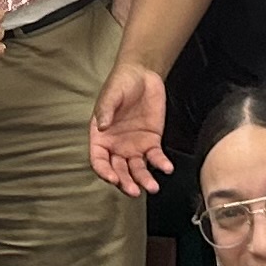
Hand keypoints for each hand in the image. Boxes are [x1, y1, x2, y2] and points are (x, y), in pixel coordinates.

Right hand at [90, 56, 169, 194]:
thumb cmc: (121, 83)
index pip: (99, 160)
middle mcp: (116, 146)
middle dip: (126, 183)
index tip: (113, 178)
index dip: (104, 171)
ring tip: (152, 187)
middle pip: (118, 171)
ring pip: (137, 170)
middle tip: (134, 191)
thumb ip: (105, 110)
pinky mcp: (151, 142)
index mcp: (101, 137)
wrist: (143, 75)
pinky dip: (161, 164)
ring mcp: (134, 146)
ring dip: (144, 180)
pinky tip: (166, 168)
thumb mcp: (111, 94)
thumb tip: (101, 126)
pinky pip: (155, 157)